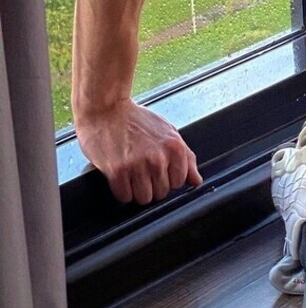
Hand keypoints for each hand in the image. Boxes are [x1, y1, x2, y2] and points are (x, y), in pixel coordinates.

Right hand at [76, 99, 202, 204]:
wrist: (106, 109)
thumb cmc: (136, 120)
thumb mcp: (168, 132)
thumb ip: (186, 157)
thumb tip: (196, 181)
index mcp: (174, 147)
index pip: (179, 182)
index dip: (167, 178)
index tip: (158, 170)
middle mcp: (158, 157)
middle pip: (161, 193)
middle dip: (152, 185)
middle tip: (141, 170)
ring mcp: (137, 165)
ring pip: (143, 198)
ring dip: (136, 191)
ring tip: (131, 175)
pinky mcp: (117, 171)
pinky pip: (124, 197)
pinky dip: (121, 191)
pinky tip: (120, 176)